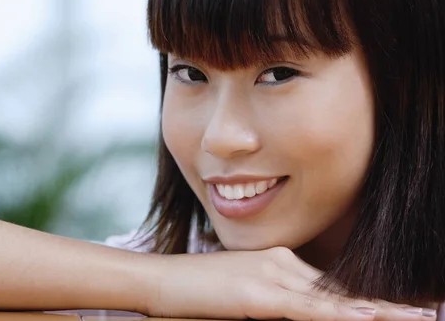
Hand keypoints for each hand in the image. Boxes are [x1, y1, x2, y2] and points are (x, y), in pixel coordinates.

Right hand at [145, 246, 436, 320]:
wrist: (160, 279)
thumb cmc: (193, 289)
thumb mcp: (238, 291)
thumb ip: (267, 297)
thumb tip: (285, 305)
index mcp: (278, 262)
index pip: (330, 286)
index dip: (367, 301)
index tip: (401, 308)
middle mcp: (282, 264)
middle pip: (340, 291)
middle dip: (385, 307)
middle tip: (426, 313)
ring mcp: (272, 277)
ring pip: (333, 300)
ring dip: (379, 312)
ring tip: (419, 317)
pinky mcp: (260, 295)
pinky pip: (308, 309)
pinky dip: (341, 315)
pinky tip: (370, 318)